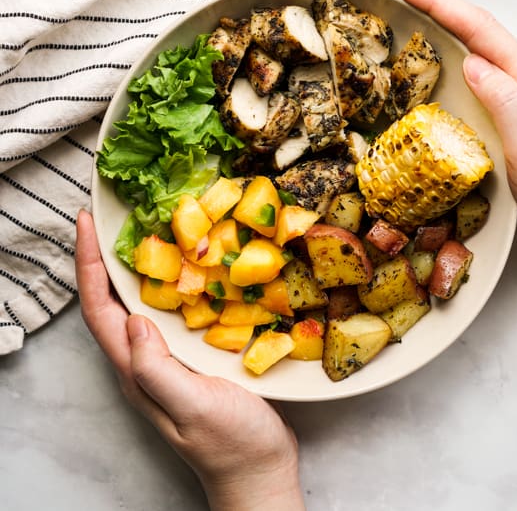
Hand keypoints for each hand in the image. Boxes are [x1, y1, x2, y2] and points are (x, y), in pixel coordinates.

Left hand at [75, 210, 304, 510]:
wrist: (261, 471)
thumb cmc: (231, 444)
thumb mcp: (194, 407)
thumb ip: (158, 369)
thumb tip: (133, 321)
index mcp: (137, 371)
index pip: (99, 310)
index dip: (88, 265)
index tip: (85, 224)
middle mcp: (145, 360)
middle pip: (111, 300)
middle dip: (103, 256)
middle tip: (110, 215)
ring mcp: (168, 359)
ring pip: (140, 302)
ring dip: (135, 263)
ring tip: (145, 225)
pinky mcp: (192, 355)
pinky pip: (171, 308)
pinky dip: (172, 278)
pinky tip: (192, 260)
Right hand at [389, 0, 516, 255]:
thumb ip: (505, 104)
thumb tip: (472, 63)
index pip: (479, 29)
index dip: (437, 1)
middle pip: (481, 29)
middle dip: (437, 5)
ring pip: (486, 47)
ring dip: (449, 26)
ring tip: (414, 15)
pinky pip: (494, 69)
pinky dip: (464, 52)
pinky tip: (449, 58)